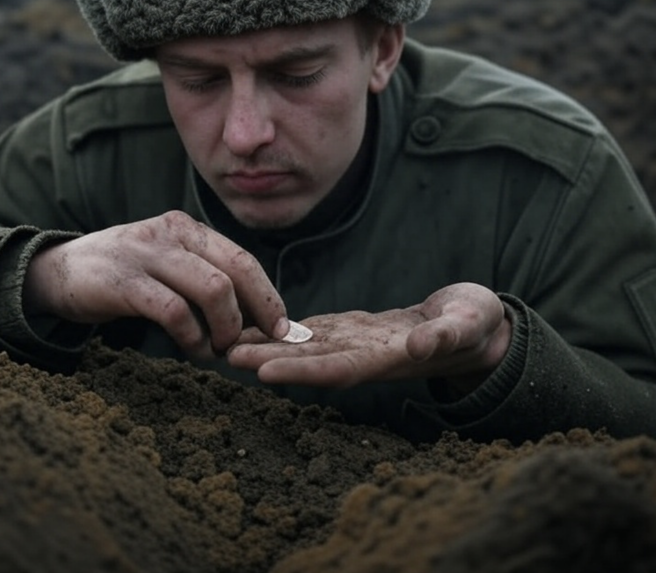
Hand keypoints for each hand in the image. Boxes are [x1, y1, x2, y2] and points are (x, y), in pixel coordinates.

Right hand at [23, 211, 288, 357]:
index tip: (282, 327)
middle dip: (259, 311)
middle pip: (236, 271)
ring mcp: (146, 254)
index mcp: (186, 228)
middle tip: (265, 341)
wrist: (55, 273)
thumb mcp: (166, 266)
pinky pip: (175, 312)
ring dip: (225, 328)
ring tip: (220, 349)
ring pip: (212, 290)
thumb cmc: (122, 277)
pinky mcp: (123, 282)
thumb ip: (202, 281)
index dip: (268, 295)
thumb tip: (253, 320)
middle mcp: (170, 233)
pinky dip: (192, 338)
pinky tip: (192, 349)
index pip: (242, 259)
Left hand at [227, 283, 510, 393]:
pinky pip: (310, 330)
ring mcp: (353, 343)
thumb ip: (444, 336)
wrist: (468, 325)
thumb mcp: (467, 324)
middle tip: (224, 354)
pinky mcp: (348, 329)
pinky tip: (250, 324)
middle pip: (309, 361)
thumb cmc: (474, 324)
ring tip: (223, 339)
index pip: (338, 369)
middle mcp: (362, 356)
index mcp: (387, 359)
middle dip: (267, 359)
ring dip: (264, 345)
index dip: (301, 371)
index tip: (264, 372)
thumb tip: (417, 345)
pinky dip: (280, 329)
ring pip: (302, 345)